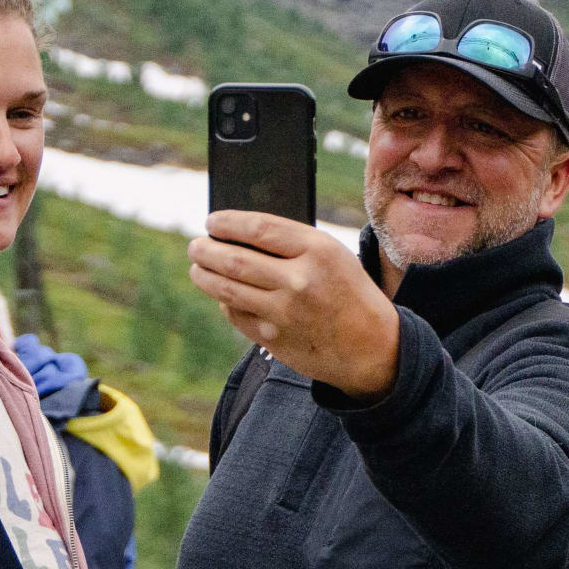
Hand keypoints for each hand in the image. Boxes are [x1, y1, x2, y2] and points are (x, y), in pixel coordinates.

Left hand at [189, 214, 401, 397]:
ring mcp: (284, 312)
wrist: (373, 347)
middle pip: (234, 259)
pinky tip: (224, 295)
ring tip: (198, 267)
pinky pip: (236, 314)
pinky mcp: (274, 339)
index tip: (212, 222)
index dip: (227, 223)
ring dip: (204, 275)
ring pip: (227, 289)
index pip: (258, 228)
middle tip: (196, 246)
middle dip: (206, 250)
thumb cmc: (349, 293)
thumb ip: (292, 243)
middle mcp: (299, 280)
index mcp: (318, 250)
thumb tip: (238, 233)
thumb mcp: (333, 256)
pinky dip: (225, 302)